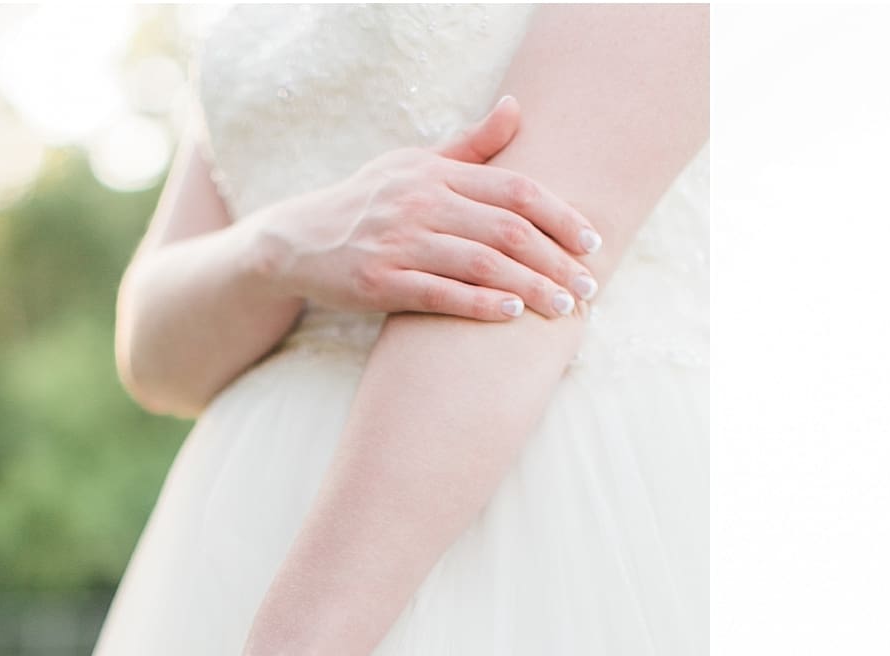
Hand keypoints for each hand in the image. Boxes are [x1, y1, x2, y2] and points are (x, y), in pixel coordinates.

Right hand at [250, 95, 602, 322]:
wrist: (297, 242)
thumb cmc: (369, 204)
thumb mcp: (414, 164)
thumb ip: (471, 146)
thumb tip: (517, 108)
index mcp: (435, 173)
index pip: (514, 188)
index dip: (560, 215)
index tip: (592, 242)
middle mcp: (420, 202)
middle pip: (507, 229)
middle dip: (556, 261)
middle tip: (589, 288)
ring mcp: (399, 243)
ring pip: (481, 264)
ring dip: (530, 287)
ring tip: (565, 308)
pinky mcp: (380, 283)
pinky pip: (441, 294)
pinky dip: (480, 304)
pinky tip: (512, 314)